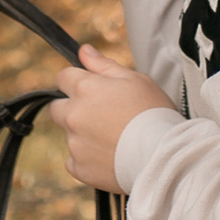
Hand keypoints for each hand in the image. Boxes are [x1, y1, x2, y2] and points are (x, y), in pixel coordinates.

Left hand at [48, 45, 176, 192]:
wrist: (163, 156)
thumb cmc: (154, 113)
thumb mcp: (135, 80)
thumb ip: (104, 65)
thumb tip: (83, 51)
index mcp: (85, 89)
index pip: (63, 77)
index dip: (76, 81)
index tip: (91, 90)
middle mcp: (73, 115)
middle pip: (56, 108)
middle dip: (72, 108)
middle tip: (101, 116)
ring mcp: (74, 143)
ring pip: (68, 135)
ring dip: (82, 135)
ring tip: (113, 139)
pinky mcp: (78, 168)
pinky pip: (73, 161)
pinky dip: (86, 159)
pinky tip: (109, 157)